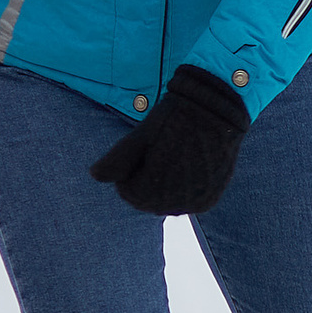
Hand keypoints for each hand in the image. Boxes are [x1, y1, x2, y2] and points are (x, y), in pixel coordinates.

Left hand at [89, 65, 247, 215]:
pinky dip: (183, 189)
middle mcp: (175, 202)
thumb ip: (117, 160)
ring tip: (173, 155)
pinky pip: (187, 201)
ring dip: (164, 186)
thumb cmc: (174, 118)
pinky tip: (187, 166)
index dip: (128, 170)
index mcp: (154, 188)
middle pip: (147, 199)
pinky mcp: (209, 199)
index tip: (141, 148)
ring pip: (167, 202)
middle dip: (145, 179)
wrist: (218, 110)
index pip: (127, 191)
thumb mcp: (141, 135)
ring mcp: (194, 202)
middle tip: (157, 150)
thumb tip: (94, 175)